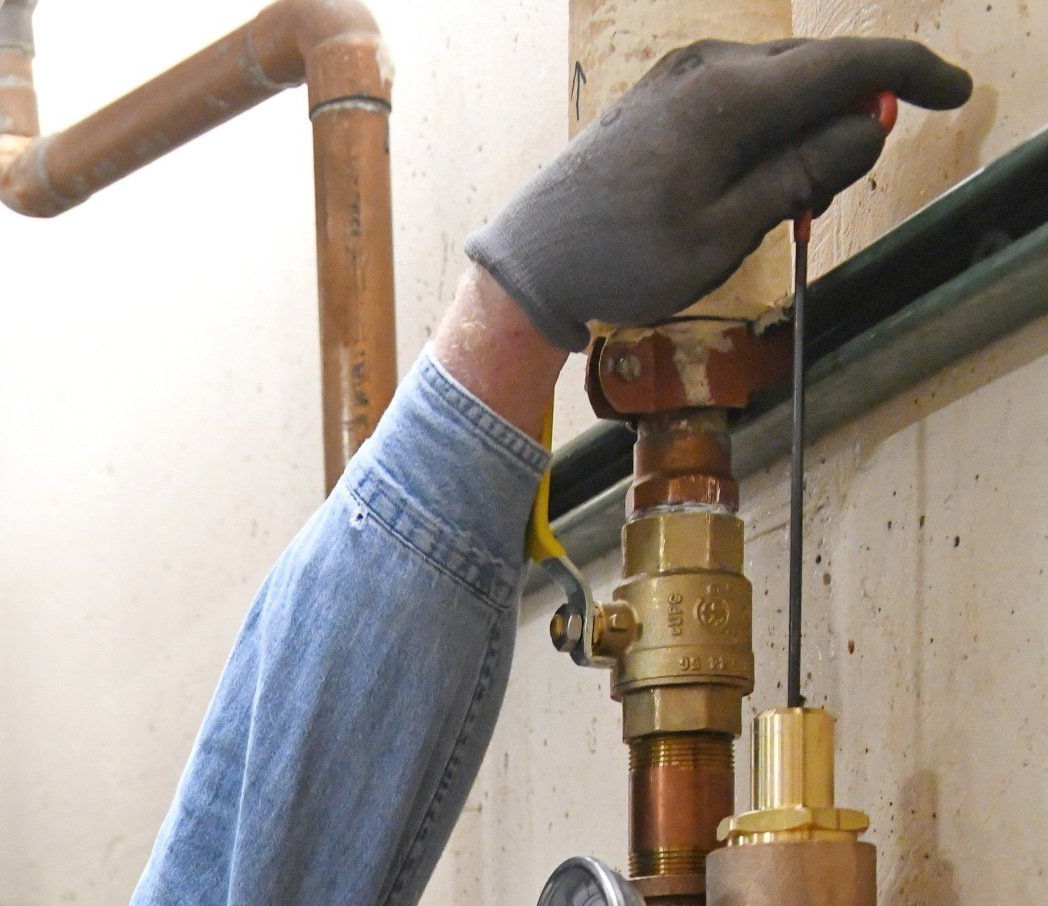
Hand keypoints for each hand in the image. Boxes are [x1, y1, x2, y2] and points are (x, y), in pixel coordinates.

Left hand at [467, 37, 971, 353]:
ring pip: (780, 82)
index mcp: (730, 99)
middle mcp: (709, 68)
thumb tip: (866, 128)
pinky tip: (758, 181)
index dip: (911, 74)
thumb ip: (800, 175)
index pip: (848, 63)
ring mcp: (683, 75)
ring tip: (792, 201)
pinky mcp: (666, 92)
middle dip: (854, 113)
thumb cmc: (621, 262)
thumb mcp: (724, 235)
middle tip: (843, 187)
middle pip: (816, 68)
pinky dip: (770, 127)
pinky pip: (742, 93)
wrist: (531, 264)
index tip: (954, 94)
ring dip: (809, 127)